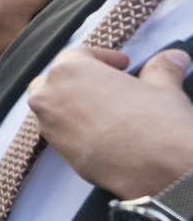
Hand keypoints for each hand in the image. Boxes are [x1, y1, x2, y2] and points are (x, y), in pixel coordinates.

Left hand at [28, 45, 192, 199]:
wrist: (158, 167)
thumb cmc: (156, 123)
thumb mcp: (163, 87)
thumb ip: (161, 68)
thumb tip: (170, 60)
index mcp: (68, 71)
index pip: (78, 54)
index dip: (104, 57)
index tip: (122, 63)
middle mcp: (50, 98)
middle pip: (56, 80)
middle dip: (80, 80)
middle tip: (110, 84)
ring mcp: (51, 128)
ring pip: (55, 109)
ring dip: (76, 105)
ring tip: (110, 109)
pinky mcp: (60, 154)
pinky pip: (63, 134)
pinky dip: (79, 130)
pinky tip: (107, 133)